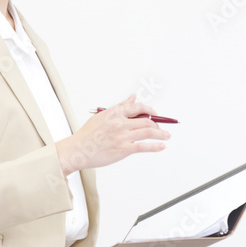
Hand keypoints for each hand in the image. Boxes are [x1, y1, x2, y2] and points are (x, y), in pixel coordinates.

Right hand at [55, 95, 169, 175]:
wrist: (78, 150)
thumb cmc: (88, 135)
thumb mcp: (102, 116)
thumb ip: (120, 106)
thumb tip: (133, 97)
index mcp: (115, 113)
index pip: (137, 107)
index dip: (149, 110)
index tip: (155, 114)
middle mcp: (120, 123)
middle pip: (146, 120)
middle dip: (158, 124)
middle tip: (162, 128)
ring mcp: (122, 136)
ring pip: (148, 132)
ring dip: (161, 134)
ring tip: (167, 136)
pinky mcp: (123, 149)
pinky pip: (143, 146)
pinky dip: (155, 146)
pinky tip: (162, 146)